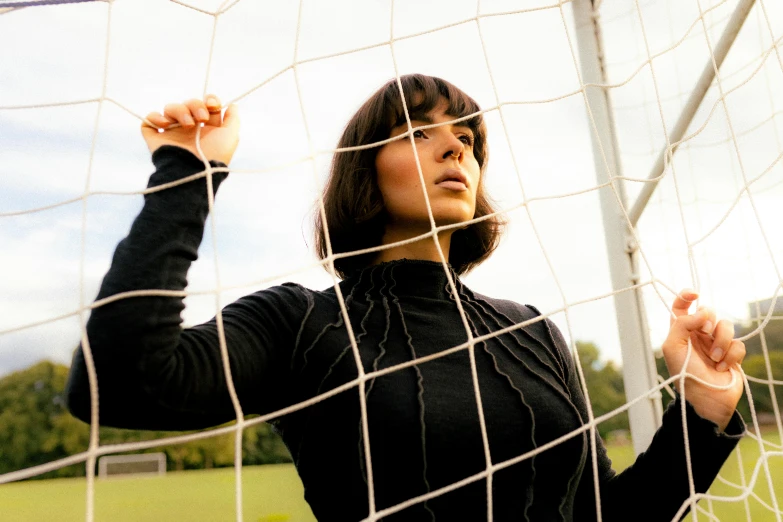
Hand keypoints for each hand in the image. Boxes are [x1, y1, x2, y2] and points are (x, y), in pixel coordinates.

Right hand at [141, 94, 239, 164]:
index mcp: (206, 129)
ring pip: (170, 108)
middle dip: (196, 105)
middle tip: (202, 118)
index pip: (206, 105)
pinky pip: (150, 119)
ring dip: (180, 111)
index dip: (210, 100)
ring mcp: (172, 133)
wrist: (194, 172)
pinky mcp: (156, 138)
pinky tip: (166, 124)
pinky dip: (156, 117)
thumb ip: (233, 120)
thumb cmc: (214, 156)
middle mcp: (189, 129)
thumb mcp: (231, 137)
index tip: (213, 106)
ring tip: (188, 126)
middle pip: (189, 103)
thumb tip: (233, 105)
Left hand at [662, 290, 744, 430]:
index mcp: (681, 331)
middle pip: (709, 312)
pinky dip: (731, 355)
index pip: (682, 307)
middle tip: (705, 332)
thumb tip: (702, 311)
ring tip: (715, 359)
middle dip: (709, 320)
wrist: (705, 399)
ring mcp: (716, 344)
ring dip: (721, 341)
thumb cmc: (684, 373)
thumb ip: (682, 324)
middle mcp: (698, 335)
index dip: (686, 296)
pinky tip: (723, 367)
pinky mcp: (732, 355)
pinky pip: (739, 344)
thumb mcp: (672, 346)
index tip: (694, 294)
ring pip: (727, 326)